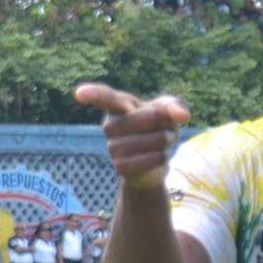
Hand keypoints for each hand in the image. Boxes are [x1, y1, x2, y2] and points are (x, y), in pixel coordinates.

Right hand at [74, 83, 189, 189]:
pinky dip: (161, 158)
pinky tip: (158, 157)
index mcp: (118, 105)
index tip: (79, 94)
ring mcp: (112, 148)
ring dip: (165, 141)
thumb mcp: (169, 110)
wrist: (154, 161)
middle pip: (147, 117)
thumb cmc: (158, 127)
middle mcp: (110, 125)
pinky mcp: (120, 168)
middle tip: (163, 127)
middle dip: (164, 122)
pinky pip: (150, 159)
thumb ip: (175, 105)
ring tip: (161, 143)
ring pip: (152, 140)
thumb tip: (183, 115)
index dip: (93, 94)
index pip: (105, 97)